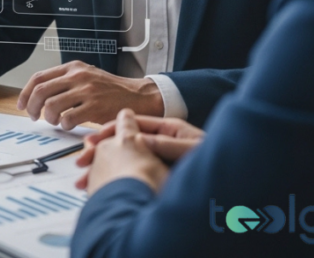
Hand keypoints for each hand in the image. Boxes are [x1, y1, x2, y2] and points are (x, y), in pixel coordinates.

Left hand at [16, 61, 164, 128]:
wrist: (136, 95)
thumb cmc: (108, 90)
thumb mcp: (85, 76)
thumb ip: (64, 82)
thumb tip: (37, 96)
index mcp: (72, 67)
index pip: (39, 78)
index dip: (25, 93)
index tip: (21, 105)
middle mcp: (77, 76)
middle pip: (41, 91)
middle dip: (32, 107)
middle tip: (34, 117)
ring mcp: (86, 91)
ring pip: (51, 106)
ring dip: (49, 118)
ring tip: (56, 121)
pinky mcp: (95, 106)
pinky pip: (68, 118)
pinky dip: (64, 124)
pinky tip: (69, 124)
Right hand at [75, 116, 204, 186]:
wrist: (231, 182)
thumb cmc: (217, 159)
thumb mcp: (191, 149)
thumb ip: (165, 144)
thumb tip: (138, 139)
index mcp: (168, 129)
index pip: (132, 125)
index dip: (110, 132)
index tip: (93, 140)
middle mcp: (160, 141)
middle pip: (123, 142)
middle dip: (100, 152)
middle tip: (81, 161)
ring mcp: (158, 158)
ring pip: (124, 160)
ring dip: (103, 169)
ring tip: (84, 181)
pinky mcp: (157, 174)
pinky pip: (131, 173)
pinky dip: (114, 180)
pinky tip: (101, 188)